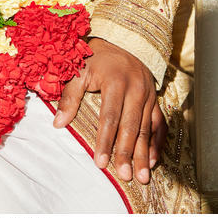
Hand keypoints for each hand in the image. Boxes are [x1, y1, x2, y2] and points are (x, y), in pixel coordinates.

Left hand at [53, 37, 166, 183]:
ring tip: (141, 176)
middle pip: (131, 126)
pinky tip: (152, 160)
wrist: (118, 41)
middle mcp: (136, 87)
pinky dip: (156, 142)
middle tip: (124, 175)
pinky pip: (159, 123)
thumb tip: (58, 123)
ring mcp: (148, 93)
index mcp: (116, 80)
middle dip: (127, 153)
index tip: (100, 163)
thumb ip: (70, 96)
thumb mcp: (79, 70)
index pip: (110, 116)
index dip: (105, 140)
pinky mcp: (155, 98)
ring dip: (143, 153)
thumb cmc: (94, 58)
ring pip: (146, 128)